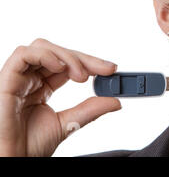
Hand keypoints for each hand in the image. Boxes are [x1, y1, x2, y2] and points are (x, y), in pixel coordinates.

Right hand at [0, 38, 121, 156]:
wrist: (11, 162)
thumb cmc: (29, 146)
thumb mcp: (69, 124)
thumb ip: (90, 110)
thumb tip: (115, 100)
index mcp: (42, 87)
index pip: (68, 64)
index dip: (90, 62)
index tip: (111, 69)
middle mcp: (30, 79)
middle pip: (59, 53)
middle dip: (84, 58)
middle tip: (104, 70)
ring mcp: (18, 78)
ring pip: (43, 48)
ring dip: (68, 56)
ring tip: (82, 76)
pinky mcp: (6, 80)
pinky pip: (23, 54)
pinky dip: (45, 55)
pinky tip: (61, 67)